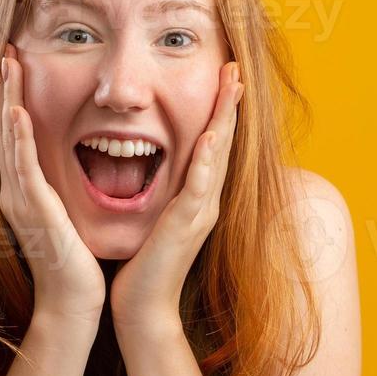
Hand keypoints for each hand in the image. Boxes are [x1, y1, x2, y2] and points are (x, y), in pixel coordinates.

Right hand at [0, 42, 105, 323]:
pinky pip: (23, 167)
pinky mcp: (33, 210)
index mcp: (26, 192)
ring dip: (8, 100)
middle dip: (6, 90)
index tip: (17, 68)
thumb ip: (63, 194)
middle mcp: (16, 191)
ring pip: (11, 140)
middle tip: (7, 52)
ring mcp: (21, 200)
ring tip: (8, 66)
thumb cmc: (75, 266)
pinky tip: (17, 112)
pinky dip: (19, 138)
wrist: (72, 304)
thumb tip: (74, 174)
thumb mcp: (67, 219)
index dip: (14, 100)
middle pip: (7, 130)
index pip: (17, 137)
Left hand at [110, 61, 242, 335]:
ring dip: (224, 119)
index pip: (210, 145)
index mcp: (195, 198)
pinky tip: (209, 136)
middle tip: (235, 67)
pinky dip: (205, 160)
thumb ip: (159, 196)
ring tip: (231, 85)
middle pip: (222, 142)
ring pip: (217, 156)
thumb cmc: (142, 267)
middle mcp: (204, 201)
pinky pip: (199, 186)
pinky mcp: (186, 225)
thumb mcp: (153, 221)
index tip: (222, 78)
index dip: (218, 111)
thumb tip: (143, 170)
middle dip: (228, 103)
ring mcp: (199, 212)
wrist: (143, 308)